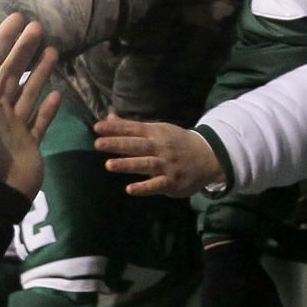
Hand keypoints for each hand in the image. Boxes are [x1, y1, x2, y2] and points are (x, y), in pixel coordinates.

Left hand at [0, 14, 62, 198]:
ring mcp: (14, 126)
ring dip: (40, 73)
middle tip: (40, 27)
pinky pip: (40, 122)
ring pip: (29, 92)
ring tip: (54, 51)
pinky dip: (49, 109)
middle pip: (12, 73)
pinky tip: (59, 94)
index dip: (3, 39)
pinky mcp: (29, 144)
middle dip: (25, 50)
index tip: (18, 18)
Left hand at [93, 116, 221, 196]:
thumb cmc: (176, 142)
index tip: (97, 127)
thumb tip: (109, 117)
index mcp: (156, 133)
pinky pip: (156, 185)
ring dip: (127, 164)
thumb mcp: (157, 130)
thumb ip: (131, 127)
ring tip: (109, 165)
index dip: (116, 128)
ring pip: (145, 164)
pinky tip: (130, 189)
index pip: (133, 129)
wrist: (208, 156)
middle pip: (137, 145)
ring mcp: (166, 165)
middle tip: (98, 144)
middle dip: (118, 144)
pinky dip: (144, 188)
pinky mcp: (171, 182)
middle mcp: (160, 147)